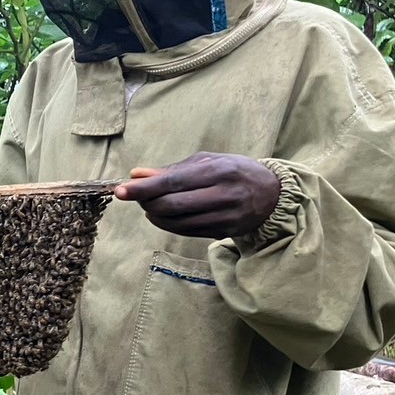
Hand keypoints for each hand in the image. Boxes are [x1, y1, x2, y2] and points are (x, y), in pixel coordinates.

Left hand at [115, 153, 280, 237]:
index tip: (121, 191)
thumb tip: (136, 174)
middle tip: (137, 196)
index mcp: (218, 171)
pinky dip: (167, 225)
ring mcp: (225, 216)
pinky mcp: (225, 232)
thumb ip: (171, 169)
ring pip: (177, 222)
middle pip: (172, 205)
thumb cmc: (233, 172)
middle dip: (147, 202)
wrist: (273, 195)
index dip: (144, 188)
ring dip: (154, 215)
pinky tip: (161, 216)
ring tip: (149, 205)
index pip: (173, 182)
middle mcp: (223, 194)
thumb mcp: (207, 162)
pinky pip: (186, 231)